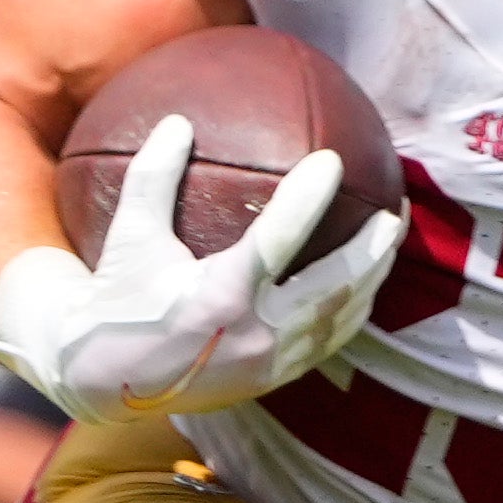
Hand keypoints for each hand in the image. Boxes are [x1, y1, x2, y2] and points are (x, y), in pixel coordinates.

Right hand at [0, 118, 399, 418]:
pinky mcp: (271, 380)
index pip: (276, 241)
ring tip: (390, 244)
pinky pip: (325, 343)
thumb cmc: (118, 300)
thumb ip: (152, 178)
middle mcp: (251, 335)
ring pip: (339, 320)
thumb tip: (177, 121)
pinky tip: (362, 284)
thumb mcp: (129, 237)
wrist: (108, 381)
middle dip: (372, 250)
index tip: (331, 161)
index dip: (307, 199)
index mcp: (218, 297)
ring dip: (372, 280)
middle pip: (334, 288)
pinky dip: (349, 311)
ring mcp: (266, 363)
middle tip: (395, 211)